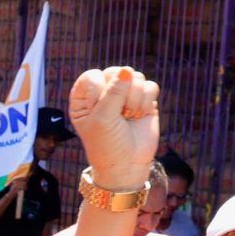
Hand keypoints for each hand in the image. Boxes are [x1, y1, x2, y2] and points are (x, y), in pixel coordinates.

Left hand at [66, 66, 162, 190]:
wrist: (127, 164)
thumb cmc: (106, 144)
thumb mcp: (103, 118)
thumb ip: (113, 92)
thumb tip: (126, 71)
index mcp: (84, 98)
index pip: (92, 76)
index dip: (98, 90)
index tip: (98, 109)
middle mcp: (104, 92)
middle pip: (116, 72)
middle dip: (120, 94)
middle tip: (118, 114)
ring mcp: (125, 95)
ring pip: (135, 77)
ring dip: (134, 99)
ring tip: (128, 116)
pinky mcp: (144, 100)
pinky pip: (150, 86)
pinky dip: (146, 101)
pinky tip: (139, 115)